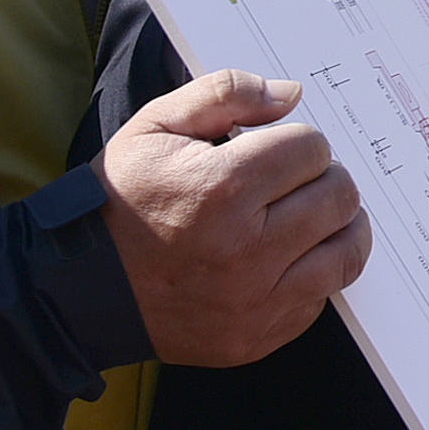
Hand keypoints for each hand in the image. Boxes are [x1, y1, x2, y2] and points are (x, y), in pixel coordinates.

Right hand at [101, 67, 374, 365]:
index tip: (276, 150)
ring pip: (347, 250)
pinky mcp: (258, 336)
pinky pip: (322, 295)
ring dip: (336, 225)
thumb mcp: (154, 127)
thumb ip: (225, 93)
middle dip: (323, 177)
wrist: (81, 290)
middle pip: (339, 196)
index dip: (297, 141)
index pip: (312, 148)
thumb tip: (291, 94)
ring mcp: (255, 301)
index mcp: (220, 189)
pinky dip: (314, 272)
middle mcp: (246, 250)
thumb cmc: (119, 203)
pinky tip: (286, 257)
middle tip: (296, 179)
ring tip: (308, 214)